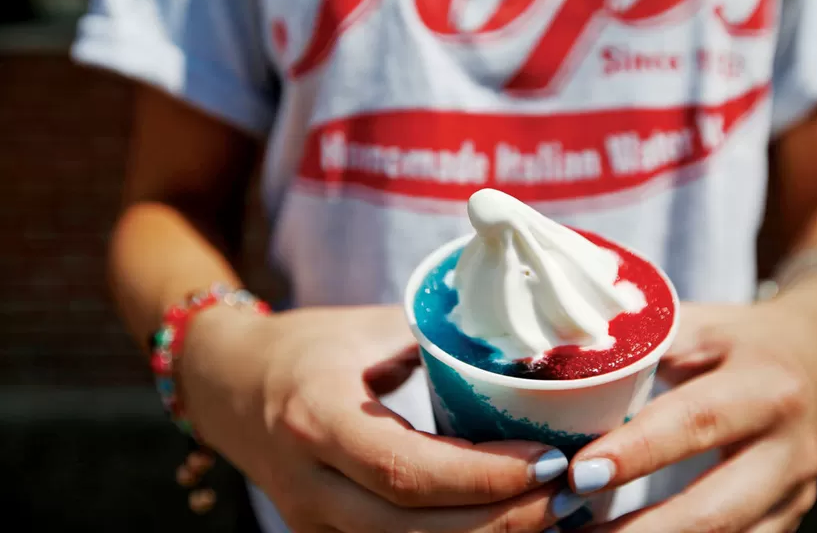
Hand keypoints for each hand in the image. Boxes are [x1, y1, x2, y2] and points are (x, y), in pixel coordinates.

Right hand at [179, 304, 583, 531]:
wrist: (226, 382)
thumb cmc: (304, 345)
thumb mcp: (367, 327)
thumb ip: (438, 337)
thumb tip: (521, 342)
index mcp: (317, 417)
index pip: (407, 469)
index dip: (484, 477)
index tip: (549, 460)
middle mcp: (309, 481)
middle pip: (412, 528)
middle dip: (502, 520)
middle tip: (568, 494)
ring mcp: (310, 518)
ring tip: (552, 511)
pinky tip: (503, 520)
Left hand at [566, 281, 816, 532]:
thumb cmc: (746, 339)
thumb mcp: (703, 324)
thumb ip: (646, 343)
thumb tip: (568, 367)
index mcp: (765, 387)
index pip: (694, 423)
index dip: (634, 453)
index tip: (578, 474)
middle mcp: (788, 449)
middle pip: (714, 509)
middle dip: (640, 531)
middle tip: (570, 527)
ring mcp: (794, 493)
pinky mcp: (789, 517)